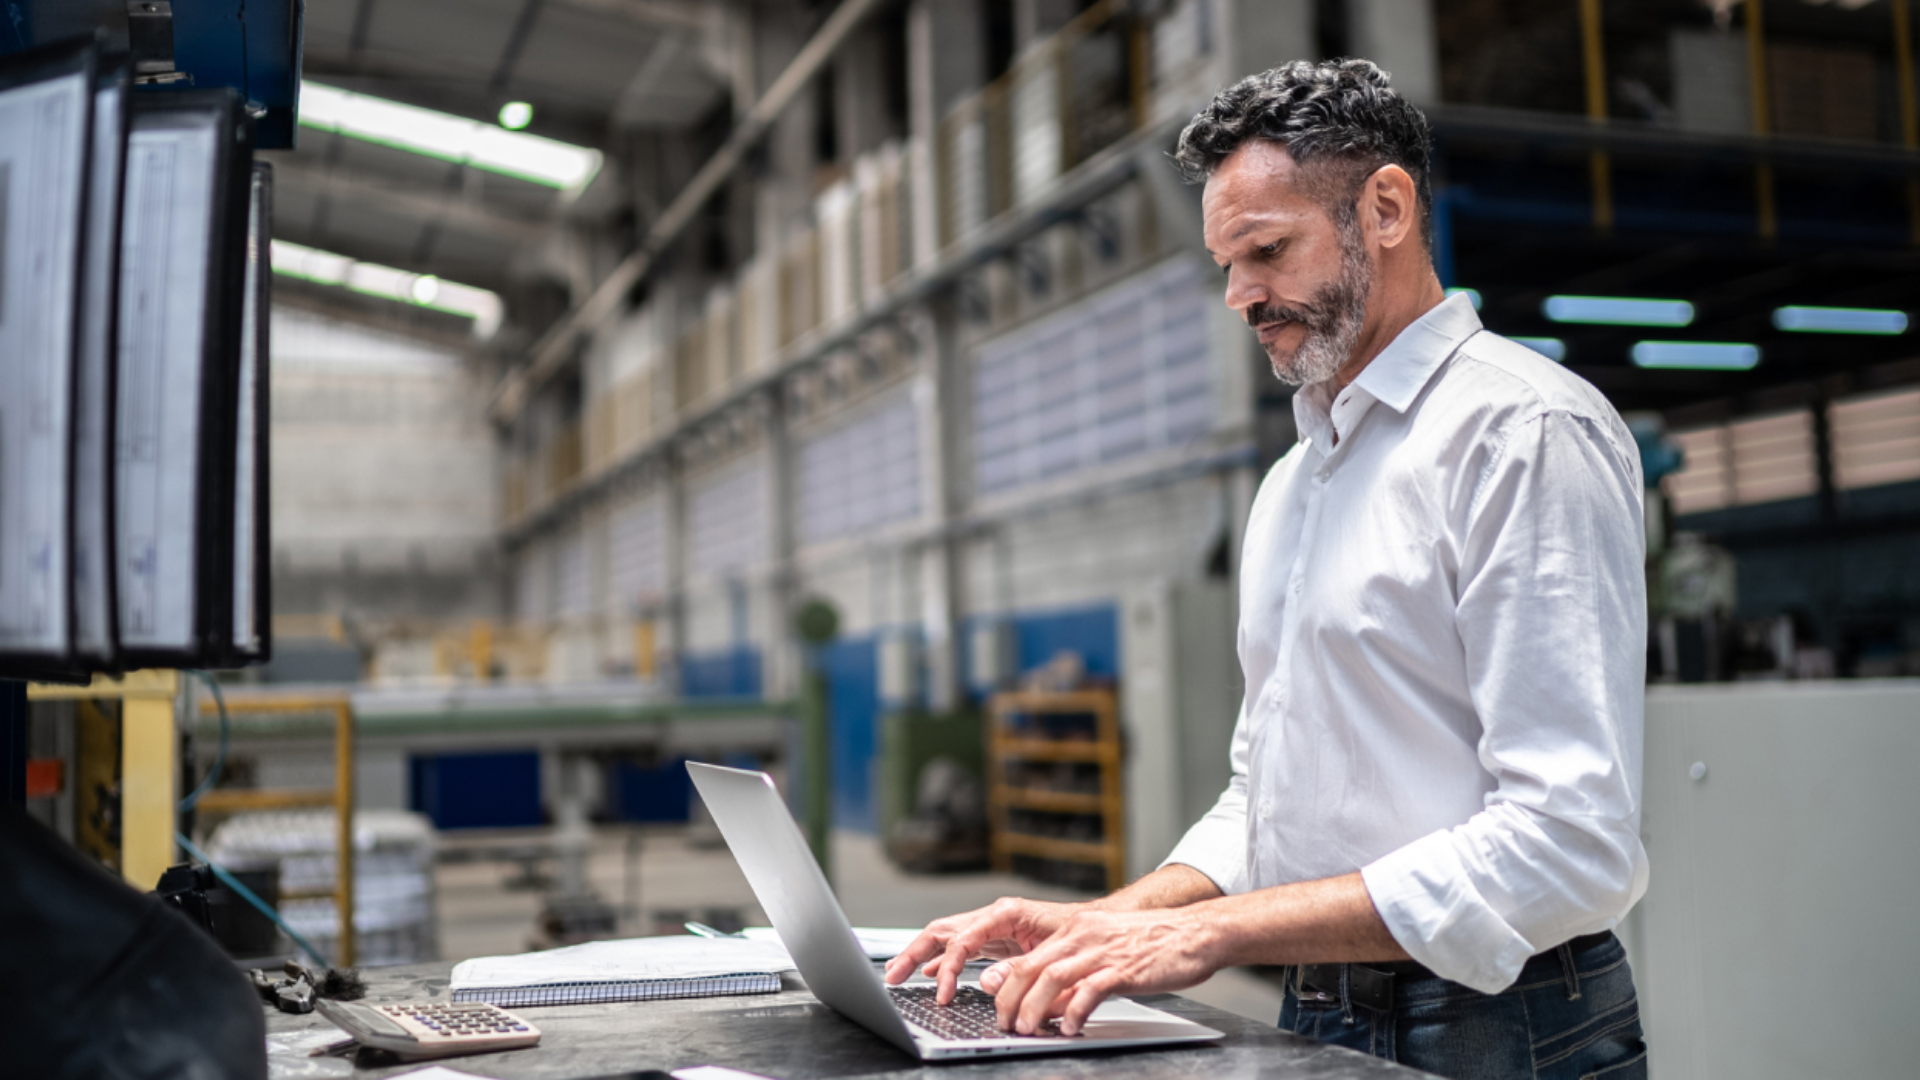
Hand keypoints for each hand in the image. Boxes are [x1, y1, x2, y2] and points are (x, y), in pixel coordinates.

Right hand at [882, 897, 1084, 1003]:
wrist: (1097, 926)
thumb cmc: (1078, 934)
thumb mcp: (1051, 953)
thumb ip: (1016, 968)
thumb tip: (984, 982)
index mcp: (1006, 913)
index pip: (962, 939)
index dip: (947, 967)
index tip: (941, 993)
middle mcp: (994, 916)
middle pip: (942, 930)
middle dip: (913, 952)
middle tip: (892, 976)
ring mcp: (991, 926)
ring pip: (945, 936)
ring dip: (919, 953)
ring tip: (896, 972)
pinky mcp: (994, 938)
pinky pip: (959, 946)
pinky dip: (940, 958)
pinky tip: (928, 971)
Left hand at [978, 907, 1219, 1035]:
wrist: (1196, 933)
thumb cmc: (1154, 945)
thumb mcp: (1106, 953)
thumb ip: (1076, 976)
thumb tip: (1049, 1006)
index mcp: (1076, 930)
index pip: (1028, 958)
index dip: (1007, 986)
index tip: (1000, 1010)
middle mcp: (1084, 935)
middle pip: (1032, 967)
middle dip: (1012, 1000)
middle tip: (1007, 1026)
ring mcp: (1104, 950)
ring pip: (1053, 977)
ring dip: (1035, 1007)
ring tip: (1028, 1030)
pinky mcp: (1125, 967)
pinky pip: (1091, 989)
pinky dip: (1075, 1010)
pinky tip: (1070, 1027)